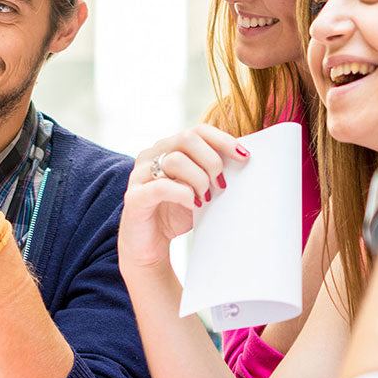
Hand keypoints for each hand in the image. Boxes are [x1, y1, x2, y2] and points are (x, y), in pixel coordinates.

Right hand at [117, 124, 247, 272]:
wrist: (149, 247)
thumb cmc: (175, 214)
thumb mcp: (198, 188)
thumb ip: (211, 172)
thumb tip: (241, 159)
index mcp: (167, 148)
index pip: (197, 131)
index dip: (223, 140)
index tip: (244, 156)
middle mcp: (150, 155)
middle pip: (187, 138)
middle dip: (211, 161)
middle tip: (220, 184)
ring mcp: (139, 174)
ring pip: (175, 160)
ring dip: (199, 179)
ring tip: (205, 198)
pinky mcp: (134, 197)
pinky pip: (162, 187)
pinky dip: (184, 195)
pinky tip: (193, 205)